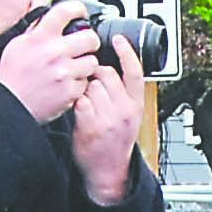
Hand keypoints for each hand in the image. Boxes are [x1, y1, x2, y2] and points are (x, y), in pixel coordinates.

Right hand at [0, 10, 102, 123]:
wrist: (10, 104)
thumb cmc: (13, 74)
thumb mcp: (18, 42)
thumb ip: (33, 22)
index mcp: (41, 37)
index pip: (66, 12)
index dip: (78, 9)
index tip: (81, 13)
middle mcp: (54, 53)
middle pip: (89, 37)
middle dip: (89, 40)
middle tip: (84, 45)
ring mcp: (64, 73)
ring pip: (92, 61)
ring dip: (86, 64)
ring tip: (74, 67)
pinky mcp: (70, 91)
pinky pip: (86, 82)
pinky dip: (80, 83)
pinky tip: (68, 83)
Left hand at [69, 28, 143, 203]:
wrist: (107, 172)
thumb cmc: (115, 142)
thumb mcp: (129, 116)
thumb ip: (123, 93)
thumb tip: (110, 67)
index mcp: (136, 105)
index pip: (135, 71)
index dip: (127, 52)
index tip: (119, 39)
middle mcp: (125, 110)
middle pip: (107, 73)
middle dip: (95, 74)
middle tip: (91, 84)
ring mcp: (108, 118)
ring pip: (91, 84)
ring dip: (84, 88)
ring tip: (85, 100)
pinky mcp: (90, 125)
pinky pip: (79, 99)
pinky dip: (75, 101)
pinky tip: (77, 109)